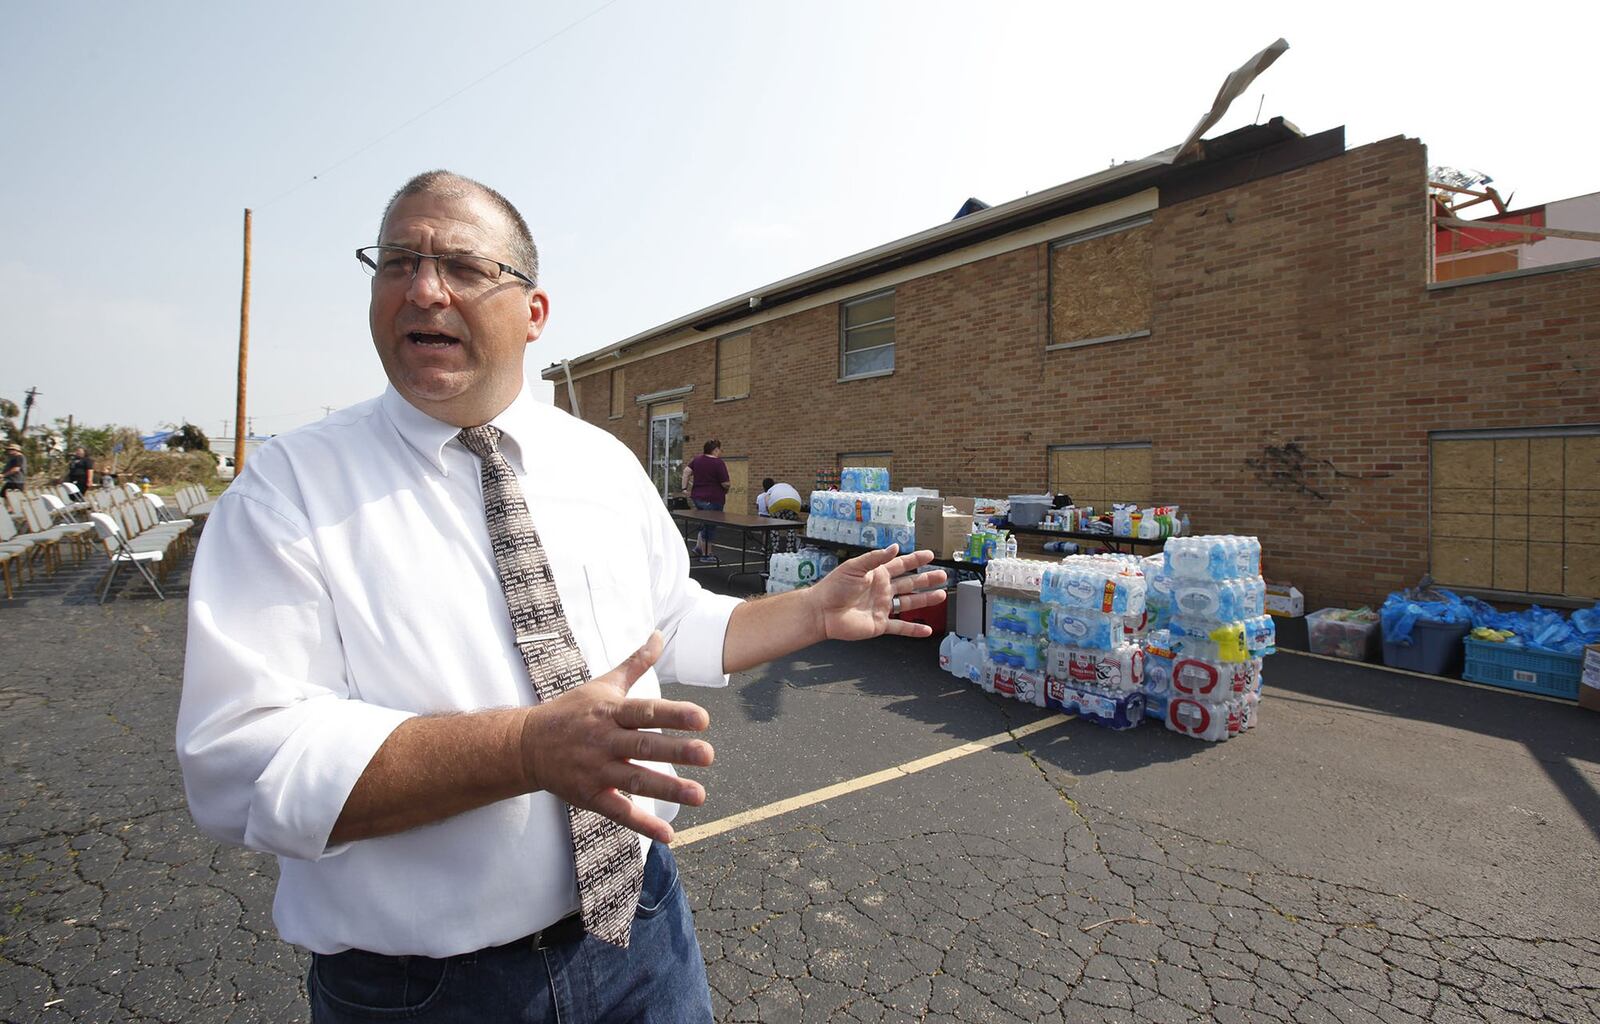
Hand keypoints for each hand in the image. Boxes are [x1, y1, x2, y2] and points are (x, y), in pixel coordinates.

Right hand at [519, 632, 713, 843]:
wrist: (525, 745)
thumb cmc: (571, 711)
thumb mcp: (602, 684)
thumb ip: (635, 663)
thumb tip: (659, 635)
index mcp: (609, 712)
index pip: (645, 711)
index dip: (673, 715)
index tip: (703, 718)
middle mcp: (603, 741)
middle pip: (643, 746)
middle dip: (676, 751)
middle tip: (708, 755)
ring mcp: (596, 770)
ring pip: (635, 780)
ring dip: (668, 789)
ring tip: (700, 796)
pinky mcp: (589, 796)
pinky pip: (618, 812)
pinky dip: (642, 825)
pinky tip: (669, 835)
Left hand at [808, 545, 947, 640]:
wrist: (822, 612)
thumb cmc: (833, 587)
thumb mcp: (855, 567)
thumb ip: (876, 558)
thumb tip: (895, 547)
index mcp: (877, 574)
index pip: (901, 565)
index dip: (915, 560)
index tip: (929, 555)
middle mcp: (882, 590)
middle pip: (909, 583)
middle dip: (926, 579)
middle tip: (943, 576)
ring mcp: (881, 608)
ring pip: (908, 604)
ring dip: (925, 600)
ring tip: (941, 596)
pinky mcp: (879, 625)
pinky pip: (900, 627)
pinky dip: (914, 630)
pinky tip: (927, 630)